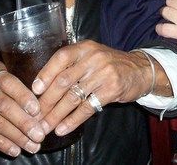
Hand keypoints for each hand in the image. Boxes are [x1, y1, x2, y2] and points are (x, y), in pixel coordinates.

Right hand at [0, 59, 44, 156]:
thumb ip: (12, 81)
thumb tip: (39, 99)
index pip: (9, 83)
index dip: (23, 97)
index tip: (37, 111)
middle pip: (3, 106)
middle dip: (23, 122)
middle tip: (39, 134)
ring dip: (15, 136)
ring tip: (32, 146)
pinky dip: (0, 142)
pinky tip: (14, 149)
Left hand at [33, 40, 168, 136]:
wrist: (141, 70)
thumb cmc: (110, 64)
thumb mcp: (92, 56)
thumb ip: (72, 65)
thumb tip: (43, 85)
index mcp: (85, 48)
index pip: (61, 57)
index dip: (46, 73)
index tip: (35, 90)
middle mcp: (93, 58)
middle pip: (64, 81)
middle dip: (47, 101)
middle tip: (35, 116)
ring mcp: (104, 74)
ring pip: (73, 97)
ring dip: (56, 115)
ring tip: (45, 127)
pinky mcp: (112, 90)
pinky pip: (87, 108)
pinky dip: (73, 120)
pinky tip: (62, 129)